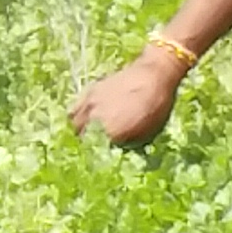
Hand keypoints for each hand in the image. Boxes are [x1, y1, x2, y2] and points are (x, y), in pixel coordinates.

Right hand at [67, 46, 186, 146]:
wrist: (154, 73)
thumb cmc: (157, 105)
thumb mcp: (149, 132)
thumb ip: (129, 144)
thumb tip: (117, 148)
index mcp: (112, 132)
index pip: (97, 152)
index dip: (99, 157)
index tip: (102, 158)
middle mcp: (96, 119)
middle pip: (82, 139)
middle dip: (87, 144)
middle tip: (96, 146)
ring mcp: (90, 104)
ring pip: (74, 124)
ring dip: (79, 130)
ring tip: (88, 133)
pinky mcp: (90, 91)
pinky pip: (74, 108)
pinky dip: (76, 116)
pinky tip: (86, 117)